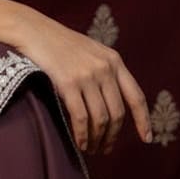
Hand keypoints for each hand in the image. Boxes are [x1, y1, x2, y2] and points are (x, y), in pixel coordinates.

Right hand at [14, 12, 152, 154]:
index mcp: (114, 60)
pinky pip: (81, 117)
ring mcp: (87, 75)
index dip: (143, 120)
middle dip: (113, 136)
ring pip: (100, 119)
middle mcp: (104, 68)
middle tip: (105, 149)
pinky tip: (79, 143)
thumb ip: (104, 71)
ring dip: (97, 139)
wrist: (32, 30)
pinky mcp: (68, 82)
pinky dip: (82, 134)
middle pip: (117, 113)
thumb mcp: (90, 51)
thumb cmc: (58, 43)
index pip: (136, 97)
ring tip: (91, 148)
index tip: (147, 139)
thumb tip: (112, 105)